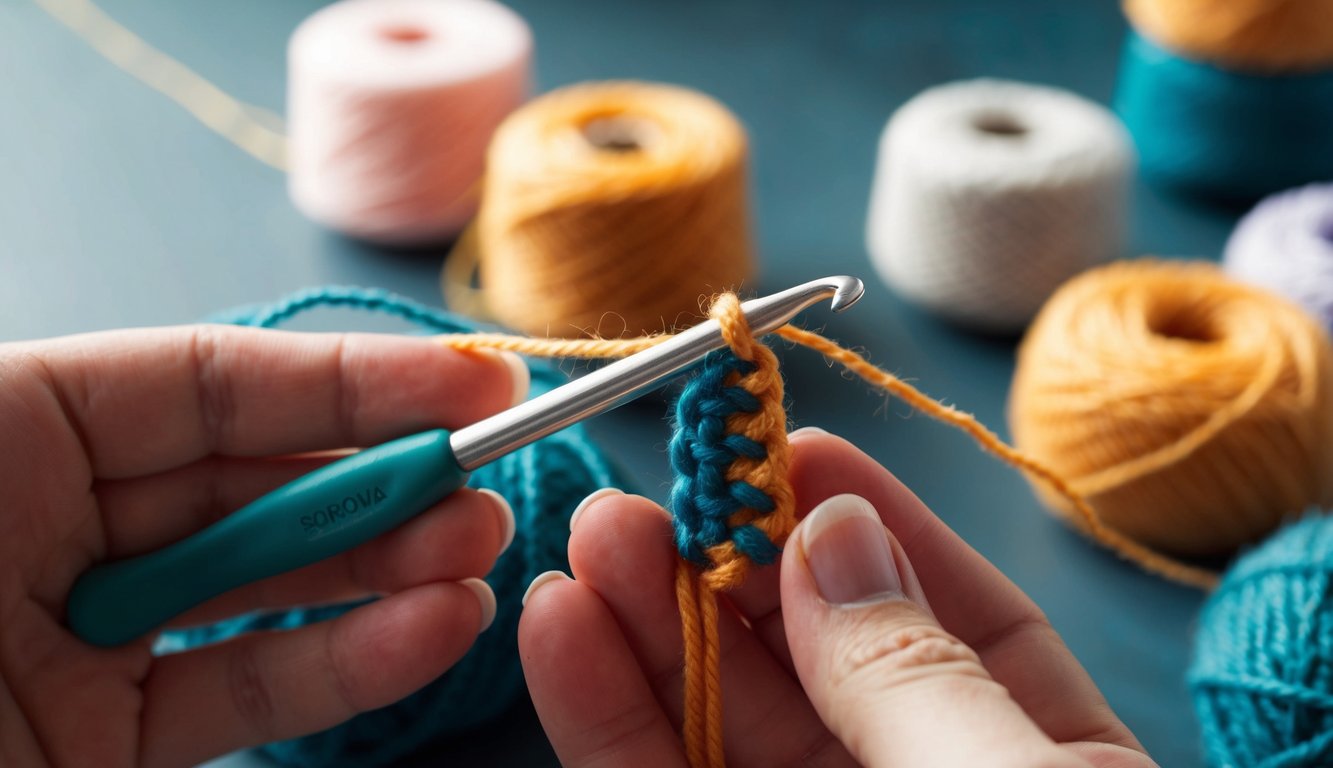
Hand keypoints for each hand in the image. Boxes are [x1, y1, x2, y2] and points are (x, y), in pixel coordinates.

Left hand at [0, 326, 526, 766]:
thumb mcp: (3, 430)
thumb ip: (163, 395)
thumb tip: (296, 369)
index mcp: (18, 427)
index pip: (217, 383)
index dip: (356, 379)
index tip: (477, 384)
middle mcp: (60, 523)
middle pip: (260, 482)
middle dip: (387, 479)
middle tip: (484, 487)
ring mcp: (90, 637)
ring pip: (268, 587)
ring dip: (390, 568)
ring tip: (478, 555)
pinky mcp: (108, 741)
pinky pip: (243, 691)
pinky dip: (349, 663)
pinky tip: (435, 628)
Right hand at [519, 429, 1158, 766]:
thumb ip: (916, 673)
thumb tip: (834, 531)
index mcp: (1040, 759)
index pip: (954, 614)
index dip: (869, 523)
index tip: (791, 447)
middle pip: (810, 657)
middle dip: (730, 562)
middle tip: (665, 479)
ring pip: (716, 715)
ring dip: (643, 620)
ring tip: (593, 532)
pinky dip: (600, 709)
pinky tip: (562, 627)